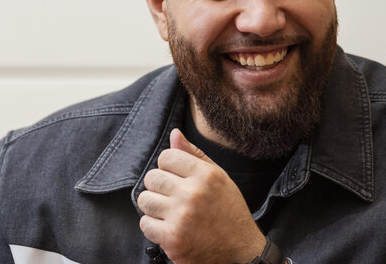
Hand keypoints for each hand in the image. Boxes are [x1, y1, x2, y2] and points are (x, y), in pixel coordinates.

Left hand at [138, 128, 265, 263]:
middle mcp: (193, 193)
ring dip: (154, 206)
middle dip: (159, 187)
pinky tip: (168, 227)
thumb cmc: (228, 211)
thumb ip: (194, 155)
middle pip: (152, 177)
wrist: (240, 251)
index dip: (168, 167)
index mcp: (205, 175)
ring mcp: (181, 216)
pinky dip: (153, 226)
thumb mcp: (219, 177)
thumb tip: (174, 134)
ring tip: (169, 211)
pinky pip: (145, 223)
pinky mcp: (173, 239)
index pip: (165, 157)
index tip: (176, 178)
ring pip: (145, 199)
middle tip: (173, 197)